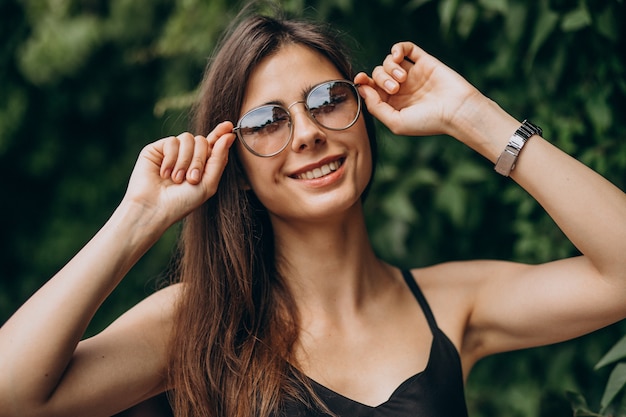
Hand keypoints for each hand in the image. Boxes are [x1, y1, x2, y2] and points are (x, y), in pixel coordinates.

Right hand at [123, 121, 235, 225]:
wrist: (154, 208)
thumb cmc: (182, 202)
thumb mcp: (208, 184)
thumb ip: (219, 160)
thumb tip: (229, 135)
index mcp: (201, 165)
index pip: (213, 144)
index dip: (220, 134)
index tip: (228, 126)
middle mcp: (187, 156)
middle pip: (202, 141)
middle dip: (200, 160)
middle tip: (192, 179)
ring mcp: (172, 152)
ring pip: (188, 138)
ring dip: (185, 161)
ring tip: (177, 179)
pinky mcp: (157, 149)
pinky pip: (172, 141)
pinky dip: (171, 159)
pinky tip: (164, 174)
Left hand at [354, 42, 481, 137]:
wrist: (456, 111)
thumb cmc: (427, 122)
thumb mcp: (396, 122)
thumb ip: (376, 107)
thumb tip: (361, 88)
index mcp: (393, 104)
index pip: (372, 89)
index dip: (363, 83)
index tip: (360, 79)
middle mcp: (402, 89)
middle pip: (378, 74)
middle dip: (381, 79)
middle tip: (395, 88)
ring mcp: (413, 74)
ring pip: (389, 61)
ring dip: (390, 67)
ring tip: (402, 79)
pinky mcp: (424, 62)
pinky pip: (407, 48)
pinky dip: (398, 48)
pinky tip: (398, 56)